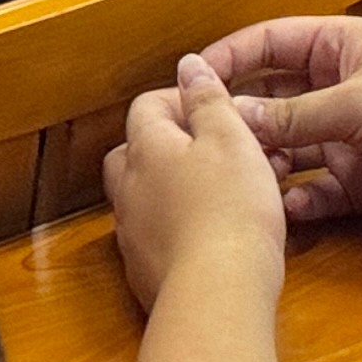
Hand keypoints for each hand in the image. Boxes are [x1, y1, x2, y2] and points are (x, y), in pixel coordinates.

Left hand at [106, 55, 288, 311]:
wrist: (216, 294)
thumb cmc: (229, 215)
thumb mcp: (231, 138)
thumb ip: (208, 99)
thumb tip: (190, 67)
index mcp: (146, 148)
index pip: (146, 105)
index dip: (180, 99)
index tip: (214, 109)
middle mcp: (129, 189)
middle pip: (135, 151)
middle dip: (168, 145)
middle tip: (210, 150)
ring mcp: (133, 233)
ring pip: (144, 196)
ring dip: (172, 189)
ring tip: (215, 194)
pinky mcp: (144, 272)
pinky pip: (154, 236)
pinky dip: (175, 229)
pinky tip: (207, 236)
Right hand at [190, 15, 361, 233]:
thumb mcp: (355, 104)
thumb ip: (292, 114)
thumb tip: (233, 115)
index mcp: (340, 47)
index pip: (271, 42)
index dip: (232, 57)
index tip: (193, 80)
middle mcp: (340, 87)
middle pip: (274, 97)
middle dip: (244, 118)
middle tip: (208, 139)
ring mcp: (348, 135)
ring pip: (291, 146)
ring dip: (269, 162)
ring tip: (246, 178)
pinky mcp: (360, 180)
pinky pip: (315, 189)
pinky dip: (299, 199)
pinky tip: (285, 209)